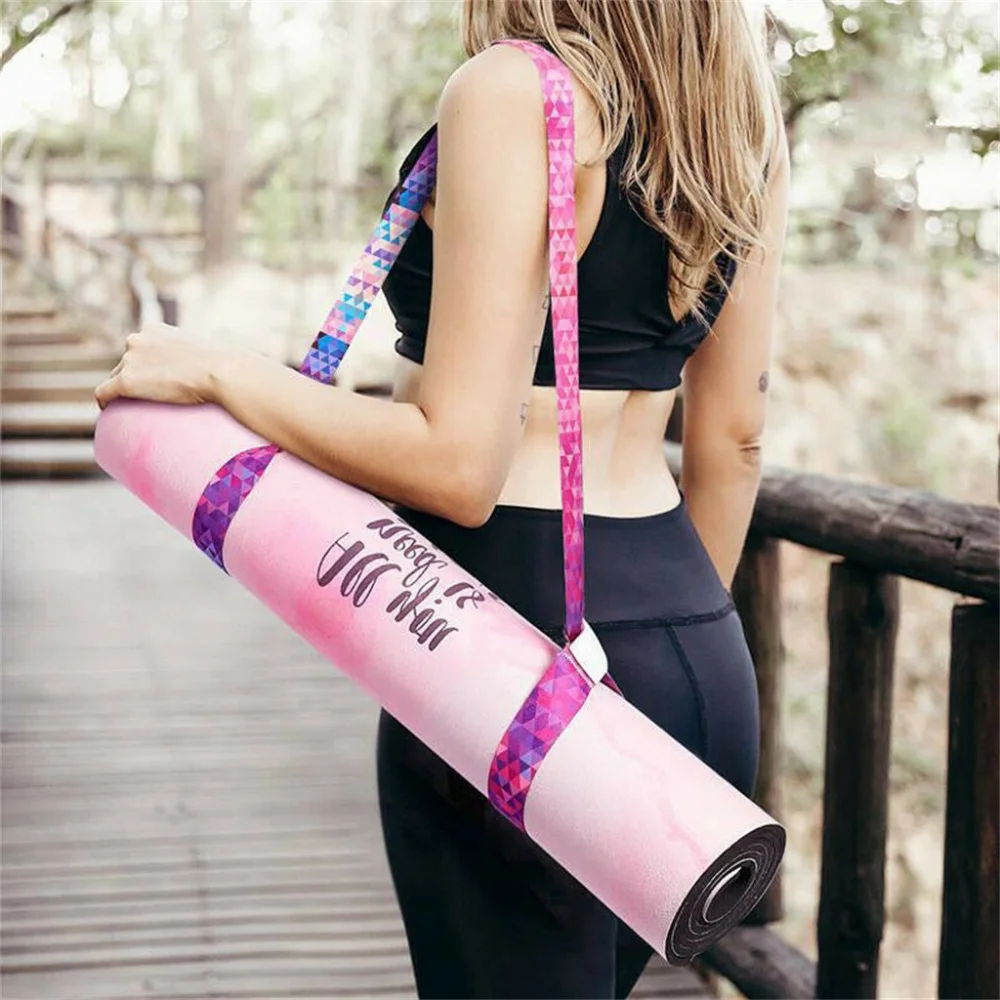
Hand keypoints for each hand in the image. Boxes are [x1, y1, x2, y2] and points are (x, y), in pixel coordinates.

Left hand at [94, 325, 222, 410]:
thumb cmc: (224, 364)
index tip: (151, 377)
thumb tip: (215, 368)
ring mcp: (130, 360)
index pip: (140, 346)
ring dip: (120, 389)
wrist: (221, 371)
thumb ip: (197, 355)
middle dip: (131, 375)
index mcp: (155, 330)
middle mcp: (137, 339)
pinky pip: (104, 393)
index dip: (144, 363)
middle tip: (143, 395)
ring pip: (115, 377)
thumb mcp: (208, 351)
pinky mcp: (126, 381)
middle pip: (125, 362)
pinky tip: (109, 411)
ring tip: (128, 406)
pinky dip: (105, 401)